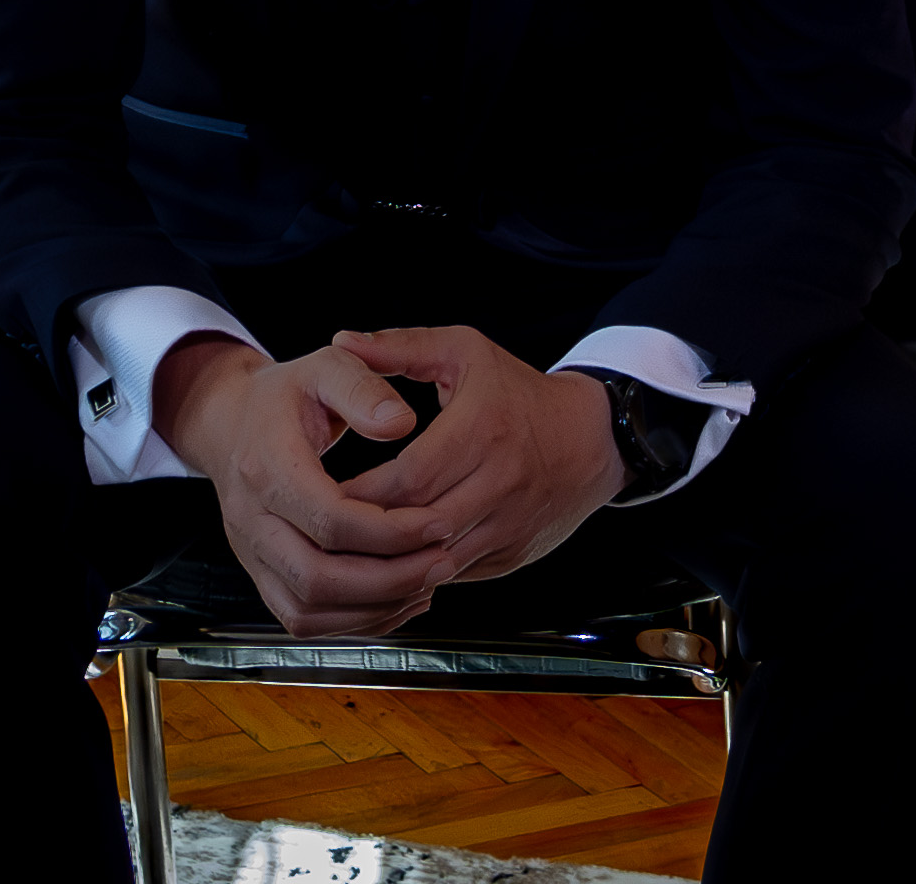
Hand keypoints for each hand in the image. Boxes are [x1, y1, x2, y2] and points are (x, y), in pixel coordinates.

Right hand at [153, 334, 446, 637]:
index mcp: (267, 467)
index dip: (390, 529)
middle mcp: (251, 521)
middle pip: (318, 578)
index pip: (330, 519)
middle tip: (443, 561)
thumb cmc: (284, 394)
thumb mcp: (326, 366)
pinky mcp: (262, 575)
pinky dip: (353, 621)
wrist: (229, 422)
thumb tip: (401, 423)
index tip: (438, 522)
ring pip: (309, 611)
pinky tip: (398, 598)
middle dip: (389, 579)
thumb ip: (363, 388)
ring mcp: (251, 555)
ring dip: (374, 608)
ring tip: (428, 582)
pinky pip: (303, 619)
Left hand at [332, 325, 627, 587]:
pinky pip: (456, 575)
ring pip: (438, 560)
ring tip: (351, 551)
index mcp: (484, 428)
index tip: (326, 492)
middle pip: (421, 523)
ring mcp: (508, 524)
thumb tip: (342, 340)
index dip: (364, 492)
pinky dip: (420, 573)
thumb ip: (400, 347)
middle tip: (328, 528)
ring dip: (392, 561)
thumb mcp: (463, 352)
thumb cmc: (517, 393)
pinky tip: (390, 564)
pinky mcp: (511, 555)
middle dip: (369, 532)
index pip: (412, 476)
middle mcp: (500, 481)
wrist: (589, 439)